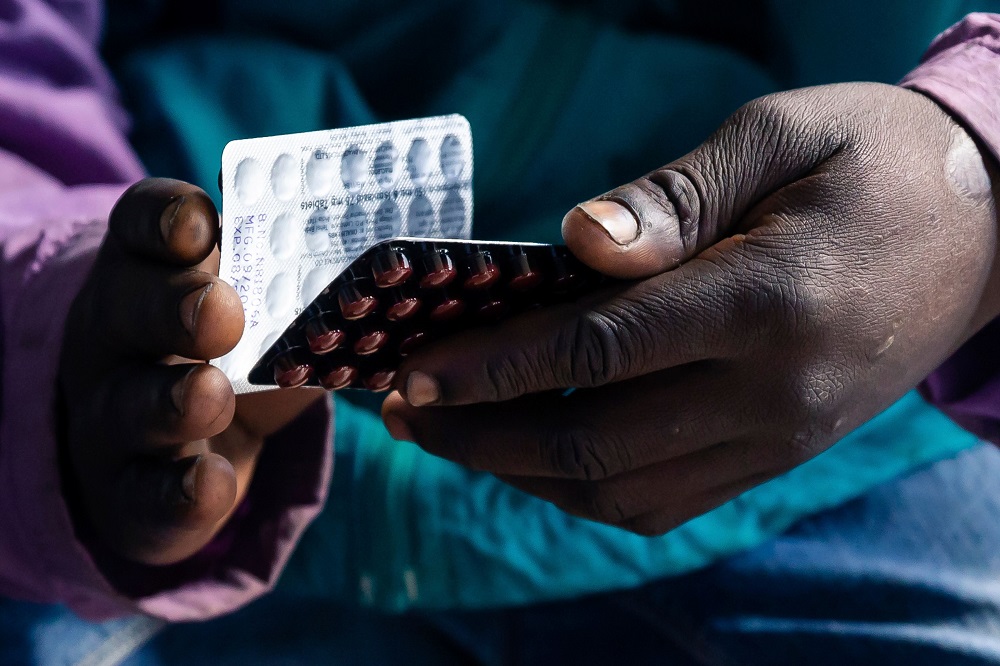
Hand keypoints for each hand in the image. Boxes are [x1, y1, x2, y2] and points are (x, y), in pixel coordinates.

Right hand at [59, 178, 323, 564]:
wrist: (178, 449)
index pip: (144, 228)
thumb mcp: (265, 309)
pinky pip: (145, 495)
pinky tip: (210, 482)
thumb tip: (390, 253)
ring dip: (172, 400)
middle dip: (172, 307)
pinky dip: (179, 491)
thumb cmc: (237, 354)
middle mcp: (118, 336)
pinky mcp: (128, 493)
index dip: (167, 219)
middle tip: (223, 312)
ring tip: (212, 395)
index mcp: (152, 271)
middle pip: (128, 310)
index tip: (204, 223)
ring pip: (129, 405)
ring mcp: (113, 417)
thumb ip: (303, 283)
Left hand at [382, 83, 999, 534]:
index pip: (596, 352)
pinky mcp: (779, 454)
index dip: (490, 368)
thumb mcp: (781, 136)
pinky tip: (534, 454)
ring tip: (448, 437)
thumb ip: (675, 197)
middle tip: (401, 414)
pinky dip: (584, 489)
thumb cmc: (877, 162)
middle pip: (593, 443)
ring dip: (520, 473)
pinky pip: (665, 501)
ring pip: (621, 491)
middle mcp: (772, 392)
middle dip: (480, 435)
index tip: (409, 376)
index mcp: (767, 299)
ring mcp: (779, 438)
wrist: (990, 233)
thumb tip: (573, 242)